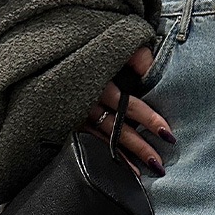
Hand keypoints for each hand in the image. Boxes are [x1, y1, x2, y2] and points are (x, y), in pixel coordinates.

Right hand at [79, 44, 175, 177]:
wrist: (48, 53)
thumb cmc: (84, 45)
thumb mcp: (110, 41)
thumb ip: (134, 54)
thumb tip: (152, 68)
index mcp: (98, 78)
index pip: (128, 104)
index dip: (148, 119)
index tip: (167, 133)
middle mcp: (87, 99)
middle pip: (117, 128)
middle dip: (139, 146)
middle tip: (158, 164)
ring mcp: (76, 112)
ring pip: (104, 138)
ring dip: (124, 156)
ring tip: (142, 173)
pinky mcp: (68, 120)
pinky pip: (89, 141)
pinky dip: (106, 154)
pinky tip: (119, 166)